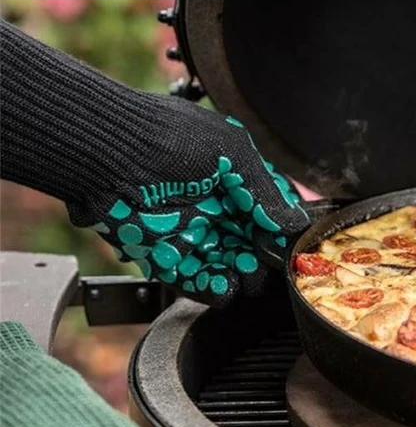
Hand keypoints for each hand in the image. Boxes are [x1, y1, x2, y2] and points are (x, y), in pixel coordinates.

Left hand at [66, 98, 309, 305]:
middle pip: (250, 246)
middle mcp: (213, 209)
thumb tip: (294, 222)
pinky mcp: (165, 256)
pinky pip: (195, 281)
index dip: (279, 233)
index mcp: (231, 182)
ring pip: (226, 267)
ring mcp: (190, 233)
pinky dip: (212, 289)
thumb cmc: (167, 137)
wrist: (110, 152)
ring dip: (241, 277)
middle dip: (263, 260)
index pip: (266, 216)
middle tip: (267, 264)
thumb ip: (266, 191)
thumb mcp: (232, 153)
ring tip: (246, 278)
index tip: (288, 245)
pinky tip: (224, 287)